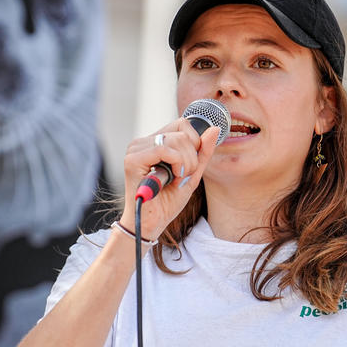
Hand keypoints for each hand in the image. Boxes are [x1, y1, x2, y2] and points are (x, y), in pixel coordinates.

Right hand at [119, 118, 219, 240]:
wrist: (153, 223)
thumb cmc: (168, 201)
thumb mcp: (192, 173)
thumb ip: (203, 151)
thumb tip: (214, 129)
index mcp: (155, 141)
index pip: (182, 123)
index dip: (195, 142)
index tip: (190, 164)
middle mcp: (143, 142)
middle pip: (182, 132)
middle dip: (192, 157)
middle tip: (181, 176)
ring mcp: (136, 149)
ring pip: (176, 139)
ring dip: (185, 163)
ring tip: (175, 178)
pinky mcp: (132, 159)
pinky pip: (163, 149)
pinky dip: (176, 164)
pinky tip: (171, 177)